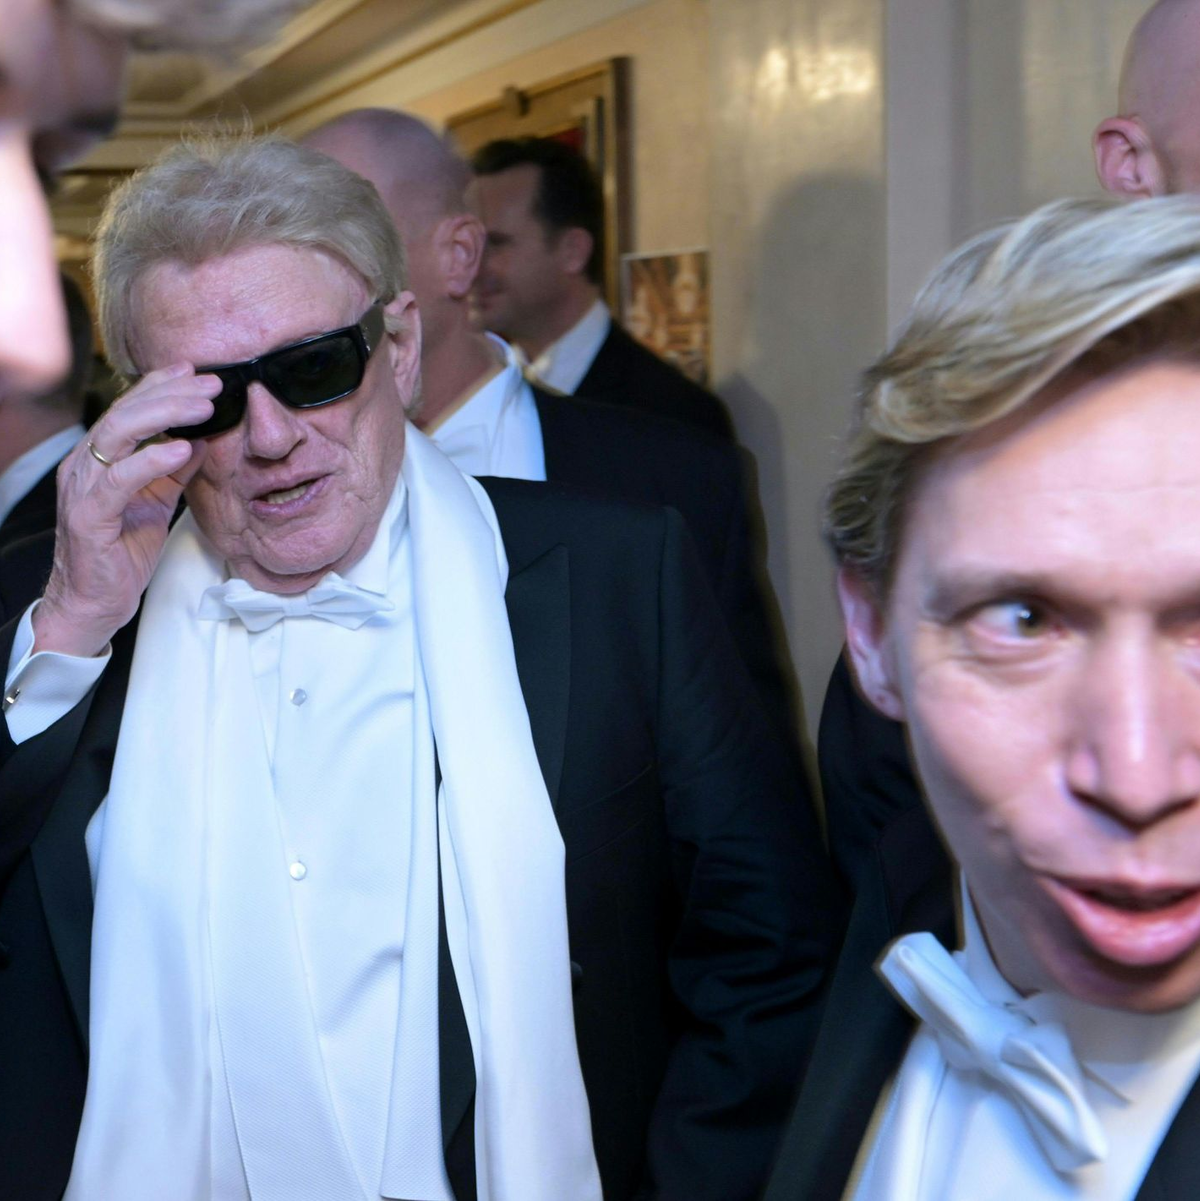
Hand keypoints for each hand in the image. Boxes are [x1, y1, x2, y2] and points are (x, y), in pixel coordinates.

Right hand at [33, 363, 218, 656]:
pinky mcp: (90, 515)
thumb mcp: (158, 502)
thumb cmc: (123, 550)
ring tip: (204, 407)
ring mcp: (84, 487)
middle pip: (125, 412)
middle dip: (171, 393)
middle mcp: (86, 464)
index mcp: (100, 458)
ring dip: (165, 415)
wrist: (96, 601)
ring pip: (118, 433)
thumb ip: (175, 471)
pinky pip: (120, 478)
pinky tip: (184, 448)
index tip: (196, 371)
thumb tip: (203, 440)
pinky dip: (153, 459)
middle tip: (211, 385)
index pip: (128, 409)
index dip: (160, 386)